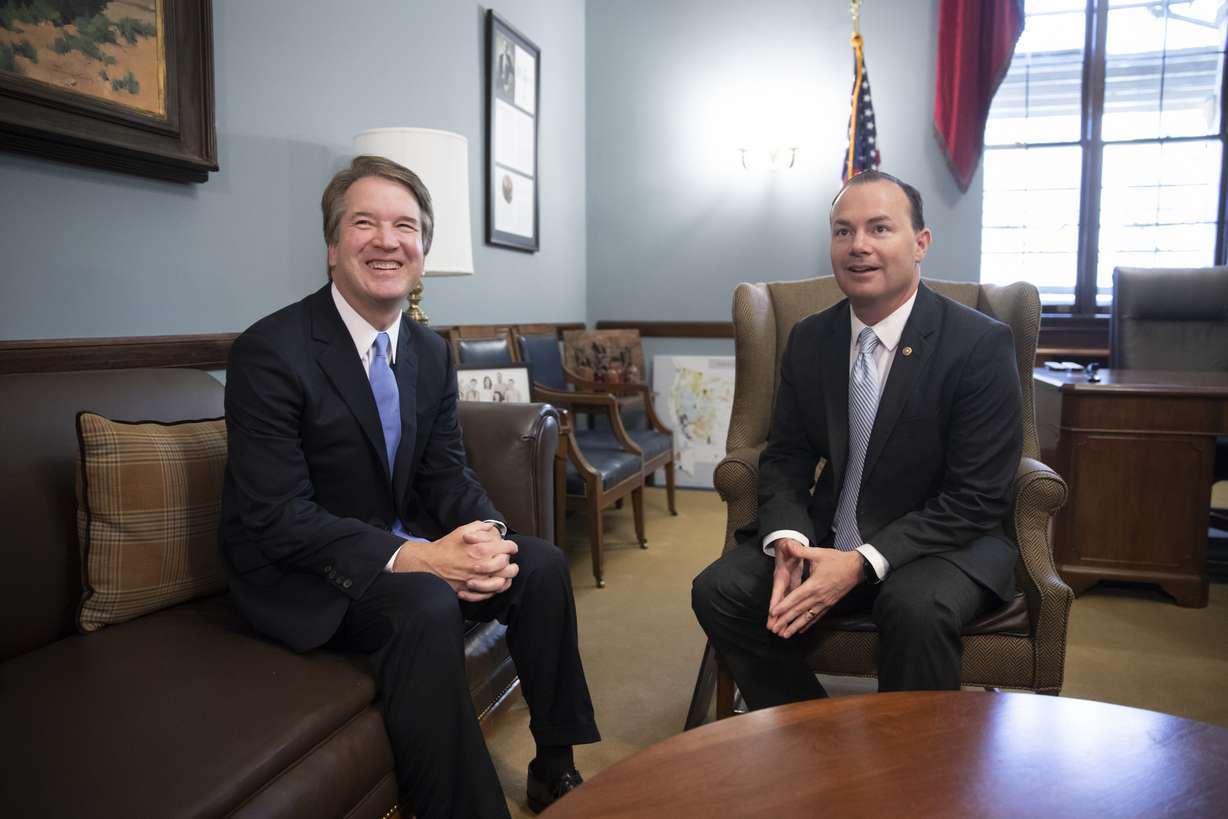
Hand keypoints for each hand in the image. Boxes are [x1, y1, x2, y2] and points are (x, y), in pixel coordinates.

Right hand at [393, 521, 518, 600]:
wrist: (429, 563)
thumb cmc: (445, 547)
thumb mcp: (462, 531)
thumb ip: (479, 527)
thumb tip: (491, 527)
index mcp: (482, 550)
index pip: (507, 548)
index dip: (511, 547)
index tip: (511, 547)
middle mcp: (482, 566)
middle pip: (508, 567)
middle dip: (511, 563)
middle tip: (509, 561)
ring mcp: (477, 580)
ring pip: (502, 583)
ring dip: (506, 577)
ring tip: (505, 574)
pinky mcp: (471, 590)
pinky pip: (489, 594)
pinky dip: (494, 589)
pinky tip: (494, 584)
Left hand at [767, 542, 862, 638]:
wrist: (856, 568)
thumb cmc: (837, 560)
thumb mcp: (818, 553)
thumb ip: (801, 551)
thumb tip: (788, 544)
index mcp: (814, 584)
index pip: (795, 598)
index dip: (784, 606)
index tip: (773, 613)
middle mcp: (818, 597)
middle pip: (799, 611)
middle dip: (785, 620)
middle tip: (774, 629)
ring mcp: (824, 603)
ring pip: (807, 617)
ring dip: (795, 626)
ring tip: (785, 635)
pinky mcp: (829, 605)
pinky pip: (817, 617)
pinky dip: (808, 624)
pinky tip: (801, 630)